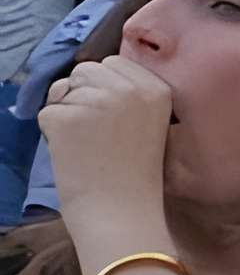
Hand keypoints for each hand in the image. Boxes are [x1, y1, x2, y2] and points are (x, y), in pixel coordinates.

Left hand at [43, 54, 175, 255]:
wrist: (121, 211)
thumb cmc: (136, 173)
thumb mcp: (150, 122)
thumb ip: (129, 94)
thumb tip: (81, 77)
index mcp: (157, 88)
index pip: (115, 62)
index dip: (105, 87)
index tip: (112, 118)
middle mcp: (130, 88)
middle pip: (86, 70)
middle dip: (83, 94)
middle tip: (95, 130)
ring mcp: (98, 101)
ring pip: (63, 90)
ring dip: (67, 113)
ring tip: (85, 143)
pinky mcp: (67, 118)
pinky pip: (46, 113)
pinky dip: (52, 132)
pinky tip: (72, 152)